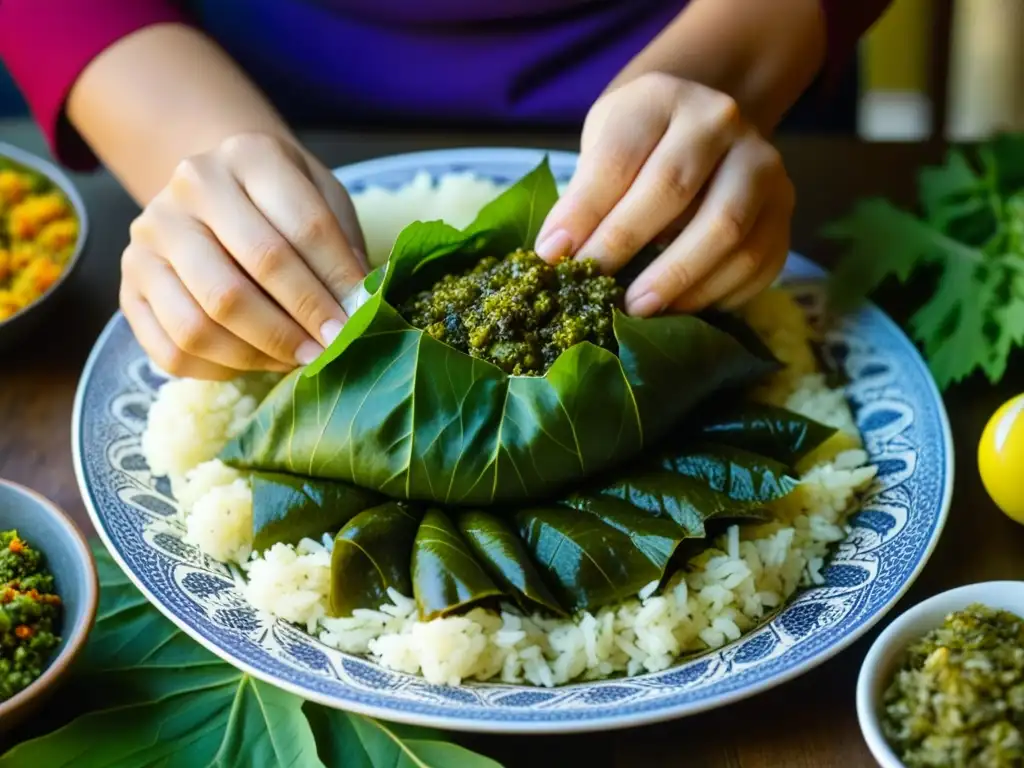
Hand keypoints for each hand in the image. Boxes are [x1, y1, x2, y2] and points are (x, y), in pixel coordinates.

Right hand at [120, 133, 366, 379]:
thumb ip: (343, 246)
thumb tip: (358, 306)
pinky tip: (256, 363)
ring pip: (203, 321)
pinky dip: (221, 369)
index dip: (334, 284)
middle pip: (246, 277)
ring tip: (299, 360)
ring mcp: (150, 237)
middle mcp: (189, 189)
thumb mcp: (324, 200)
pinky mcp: (130, 285)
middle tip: (332, 350)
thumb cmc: (284, 202)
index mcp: (249, 156)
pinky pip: (173, 349)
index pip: (302, 229)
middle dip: (298, 324)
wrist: (218, 190)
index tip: (360, 321)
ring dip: (260, 353)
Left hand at [536, 72, 793, 315]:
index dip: (585, 210)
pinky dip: (717, 293)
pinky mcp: (784, 210)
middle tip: (595, 289)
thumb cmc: (641, 143)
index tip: (554, 256)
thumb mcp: (603, 144)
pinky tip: (681, 310)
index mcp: (664, 98)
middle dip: (626, 244)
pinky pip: (758, 260)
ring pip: (726, 229)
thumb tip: (556, 254)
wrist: (705, 128)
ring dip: (677, 278)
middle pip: (673, 188)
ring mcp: (763, 166)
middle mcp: (722, 122)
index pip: (620, 156)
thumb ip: (583, 192)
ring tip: (636, 309)